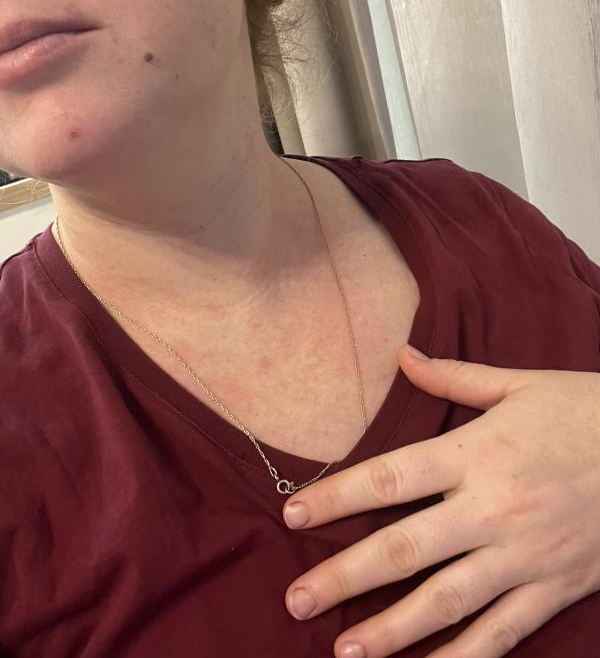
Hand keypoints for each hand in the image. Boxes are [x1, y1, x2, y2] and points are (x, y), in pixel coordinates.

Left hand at [282, 344, 599, 657]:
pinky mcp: (554, 588)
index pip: (390, 479)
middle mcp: (492, 508)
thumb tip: (402, 356)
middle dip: (345, 577)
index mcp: (477, 453)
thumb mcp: (520, 385)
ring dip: (390, 630)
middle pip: (404, 548)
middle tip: (296, 600)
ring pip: (445, 601)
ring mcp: (523, 555)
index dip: (336, 498)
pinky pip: (502, 632)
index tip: (293, 516)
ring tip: (343, 651)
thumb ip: (454, 378)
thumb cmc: (586, 412)